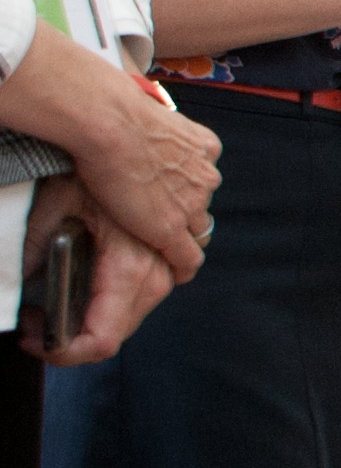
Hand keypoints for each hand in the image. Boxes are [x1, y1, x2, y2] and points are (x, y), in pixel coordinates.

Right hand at [19, 48, 216, 282]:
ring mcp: (192, 203)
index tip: (176, 200)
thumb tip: (136, 117)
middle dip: (187, 213)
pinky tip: (176, 274)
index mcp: (204, 147)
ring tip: (168, 250)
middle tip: (166, 222)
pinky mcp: (171, 229)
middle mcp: (205, 175)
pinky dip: (183, 267)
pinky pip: (187, 256)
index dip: (187, 192)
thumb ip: (155, 127)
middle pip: (201, 203)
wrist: (110, 123)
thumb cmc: (115, 111)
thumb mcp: (150, 114)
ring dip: (183, 237)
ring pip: (196, 229)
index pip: (201, 179)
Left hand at [22, 181, 176, 365]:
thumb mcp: (47, 213)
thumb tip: (21, 283)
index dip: (67, 351)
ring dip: (119, 294)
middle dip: (87, 324)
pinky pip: (177, 253)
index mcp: (129, 270)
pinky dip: (154, 257)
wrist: (116, 116)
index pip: (104, 340)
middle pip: (129, 320)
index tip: (38, 340)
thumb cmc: (85, 164)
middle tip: (48, 306)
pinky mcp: (191, 213)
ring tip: (86, 271)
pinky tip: (126, 237)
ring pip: (157, 288)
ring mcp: (184, 238)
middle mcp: (163, 263)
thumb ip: (35, 253)